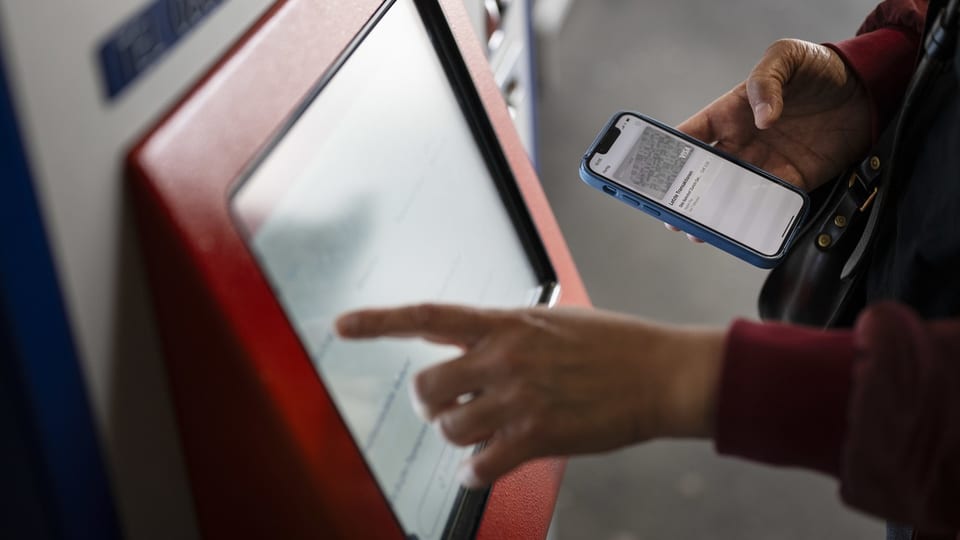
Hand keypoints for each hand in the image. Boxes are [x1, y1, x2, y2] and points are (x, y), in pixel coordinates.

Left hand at [336, 304, 724, 487]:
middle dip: (432, 404)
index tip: (343, 326)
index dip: (379, 321)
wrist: (660, 372)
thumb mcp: (552, 322)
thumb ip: (506, 333)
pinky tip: (481, 469)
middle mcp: (504, 357)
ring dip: (456, 437)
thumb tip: (470, 344)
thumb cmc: (613, 344)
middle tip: (447, 410)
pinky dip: (473, 473)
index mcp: (505, 323)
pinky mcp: (537, 435)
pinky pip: (480, 465)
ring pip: (450, 428)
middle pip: (427, 387)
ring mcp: (519, 397)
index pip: (427, 317)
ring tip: (478, 436)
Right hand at [667, 39, 871, 238]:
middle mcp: (742, 142)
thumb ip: (766, 81)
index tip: (652, 172)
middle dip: (685, 194)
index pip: (690, 135)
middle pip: (705, 173)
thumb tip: (763, 119)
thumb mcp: (786, 57)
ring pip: (731, 193)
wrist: (868, 88)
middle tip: (670, 215)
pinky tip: (742, 230)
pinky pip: (770, 203)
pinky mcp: (794, 180)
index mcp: (729, 113)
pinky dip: (755, 218)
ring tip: (698, 232)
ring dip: (714, 213)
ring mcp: (766, 163)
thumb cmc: (819, 67)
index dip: (668, 153)